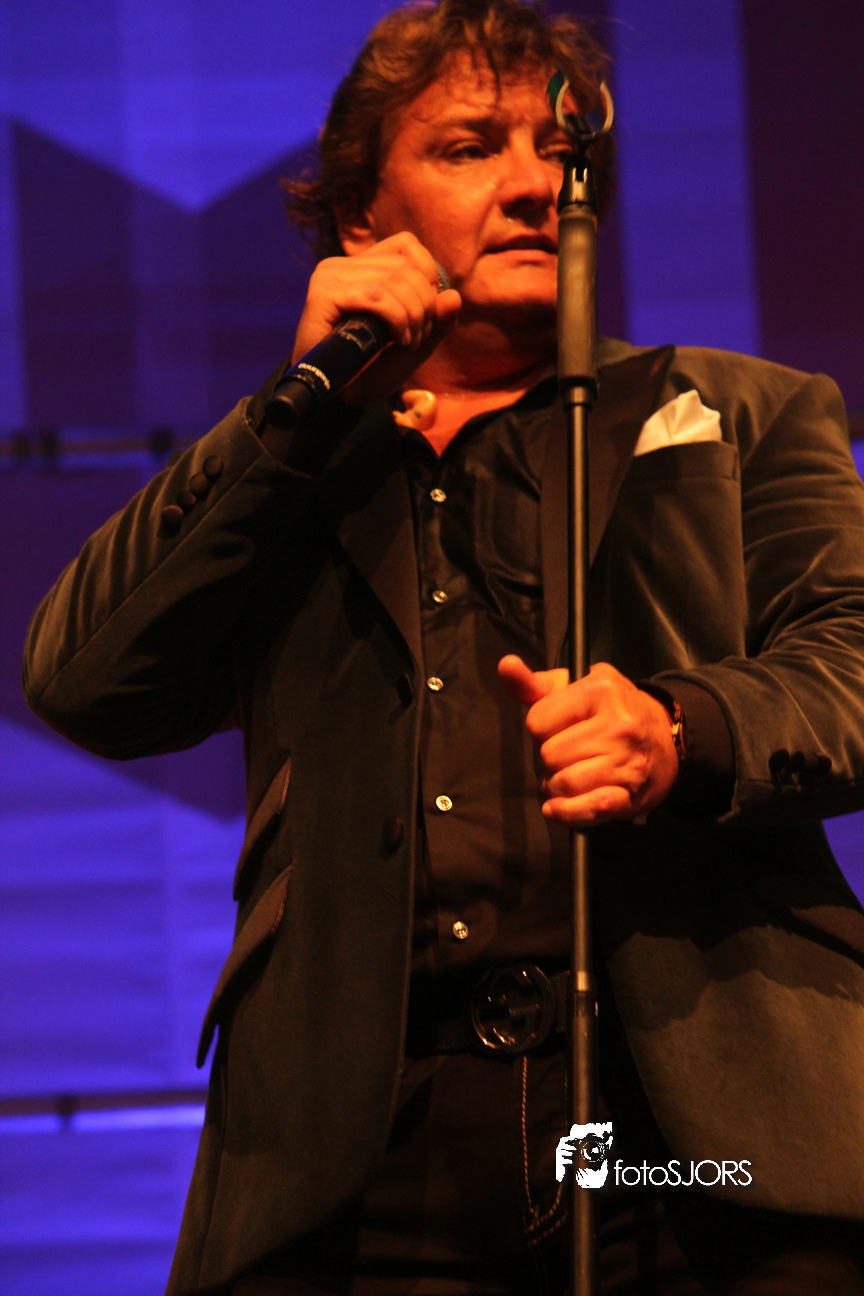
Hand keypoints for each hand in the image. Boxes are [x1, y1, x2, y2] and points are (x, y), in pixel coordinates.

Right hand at [292, 232, 461, 403]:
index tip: (428, 313)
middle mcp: (342, 265)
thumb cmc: (369, 370)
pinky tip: (397, 340)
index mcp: (361, 267)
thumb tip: (454, 296)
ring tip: (408, 343)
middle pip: (404, 265)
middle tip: (419, 338)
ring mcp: (330, 277)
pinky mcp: (323, 295)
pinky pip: (376, 295)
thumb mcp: (414, 345)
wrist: (335, 398)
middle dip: (424, 304)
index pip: (406, 244)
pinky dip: (397, 318)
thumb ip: (437, 323)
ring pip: (392, 279)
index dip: (428, 274)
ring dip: (412, 315)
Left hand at [498, 656, 678, 825]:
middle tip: (565, 754)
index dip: (540, 728)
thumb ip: (535, 683)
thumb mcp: (576, 686)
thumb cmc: (612, 709)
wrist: (665, 736)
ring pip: (563, 784)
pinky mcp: (631, 794)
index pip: (538, 721)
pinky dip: (566, 812)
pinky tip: (559, 806)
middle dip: (549, 759)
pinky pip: (588, 809)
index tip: (557, 728)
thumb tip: (506, 666)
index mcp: (601, 691)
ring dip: (555, 787)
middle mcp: (619, 725)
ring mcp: (628, 762)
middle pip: (549, 755)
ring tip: (567, 776)